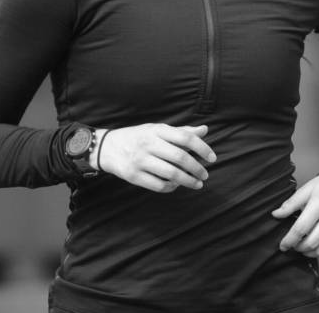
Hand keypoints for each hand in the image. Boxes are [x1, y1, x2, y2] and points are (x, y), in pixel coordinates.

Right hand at [96, 124, 216, 192]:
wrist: (107, 147)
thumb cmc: (138, 137)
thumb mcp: (157, 130)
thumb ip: (181, 131)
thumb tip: (204, 129)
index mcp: (156, 130)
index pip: (185, 138)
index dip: (202, 148)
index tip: (212, 158)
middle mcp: (148, 144)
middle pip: (180, 157)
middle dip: (197, 168)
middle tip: (205, 175)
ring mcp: (140, 160)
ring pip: (171, 174)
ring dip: (188, 181)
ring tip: (197, 184)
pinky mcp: (133, 176)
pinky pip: (159, 185)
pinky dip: (171, 187)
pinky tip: (176, 185)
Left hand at [271, 174, 318, 257]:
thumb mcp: (307, 189)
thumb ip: (291, 203)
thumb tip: (276, 214)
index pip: (301, 227)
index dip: (289, 239)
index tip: (283, 245)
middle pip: (313, 241)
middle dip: (299, 248)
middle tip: (294, 246)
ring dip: (310, 252)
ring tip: (304, 247)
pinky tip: (318, 245)